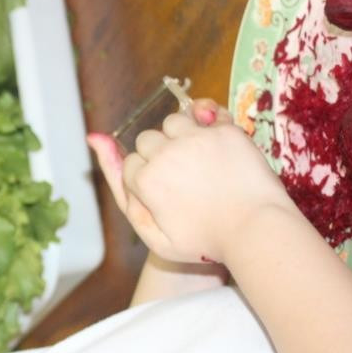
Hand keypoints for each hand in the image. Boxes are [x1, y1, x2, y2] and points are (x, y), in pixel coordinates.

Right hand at [88, 98, 295, 264]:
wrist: (256, 231)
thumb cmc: (204, 240)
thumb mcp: (152, 232)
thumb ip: (119, 186)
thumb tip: (94, 136)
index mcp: (145, 179)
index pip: (130, 164)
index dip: (147, 180)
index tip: (169, 196)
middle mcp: (165, 153)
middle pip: (147, 139)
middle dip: (160, 155)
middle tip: (184, 180)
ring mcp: (196, 139)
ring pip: (173, 122)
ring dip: (180, 136)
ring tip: (198, 160)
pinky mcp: (224, 130)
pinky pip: (205, 112)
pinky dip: (207, 124)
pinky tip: (215, 146)